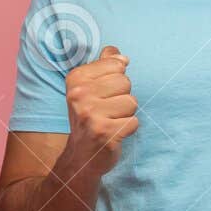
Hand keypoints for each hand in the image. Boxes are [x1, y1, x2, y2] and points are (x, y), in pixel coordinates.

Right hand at [61, 44, 138, 177]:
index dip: (116, 80)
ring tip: (110, 121)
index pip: (117, 65)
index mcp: (76, 79)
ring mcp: (91, 114)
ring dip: (126, 114)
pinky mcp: (105, 132)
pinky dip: (127, 129)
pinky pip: (134, 122)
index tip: (102, 94)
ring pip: (132, 102)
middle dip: (122, 97)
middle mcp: (80, 94)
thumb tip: (120, 56)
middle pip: (125, 82)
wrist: (81, 155)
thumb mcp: (89, 88)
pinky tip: (113, 133)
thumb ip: (104, 66)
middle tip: (107, 110)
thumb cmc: (89, 117)